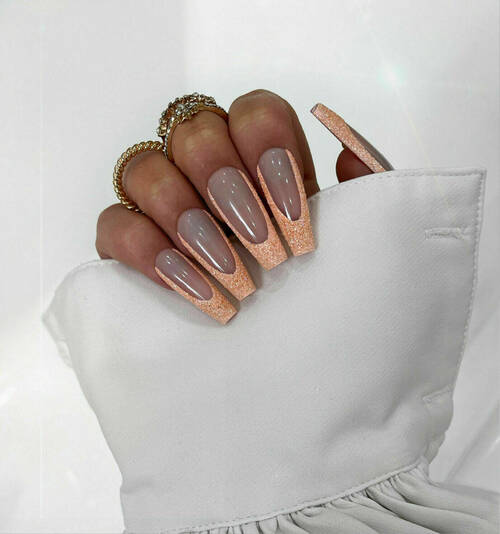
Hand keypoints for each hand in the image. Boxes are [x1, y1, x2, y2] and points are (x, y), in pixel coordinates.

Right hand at [96, 90, 372, 322]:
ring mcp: (159, 198)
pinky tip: (190, 287)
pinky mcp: (124, 238)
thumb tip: (347, 153)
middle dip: (228, 190)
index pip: (254, 112)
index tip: (293, 217)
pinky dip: (148, 251)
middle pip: (195, 132)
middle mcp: (206, 166)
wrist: (282, 348)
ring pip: (145, 168)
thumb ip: (361, 194)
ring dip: (189, 220)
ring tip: (232, 277)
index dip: (268, 152)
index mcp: (262, 159)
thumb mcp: (351, 243)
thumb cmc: (316, 286)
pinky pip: (114, 222)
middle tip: (266, 251)